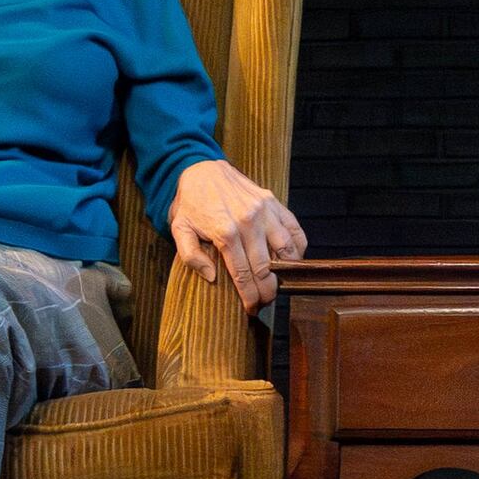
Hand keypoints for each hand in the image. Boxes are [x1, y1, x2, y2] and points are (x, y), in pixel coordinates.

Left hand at [168, 159, 307, 309]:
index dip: (250, 296)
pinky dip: (298, 246)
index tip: (252, 309)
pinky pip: (294, 228)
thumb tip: (212, 277)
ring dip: (287, 271)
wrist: (201, 169)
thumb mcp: (180, 230)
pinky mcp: (273, 202)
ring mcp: (264, 211)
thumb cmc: (191, 203)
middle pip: (266, 267)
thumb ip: (191, 256)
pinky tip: (293, 260)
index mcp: (225, 232)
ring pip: (286, 249)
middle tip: (266, 303)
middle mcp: (248, 222)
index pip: (243, 274)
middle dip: (268, 291)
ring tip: (280, 284)